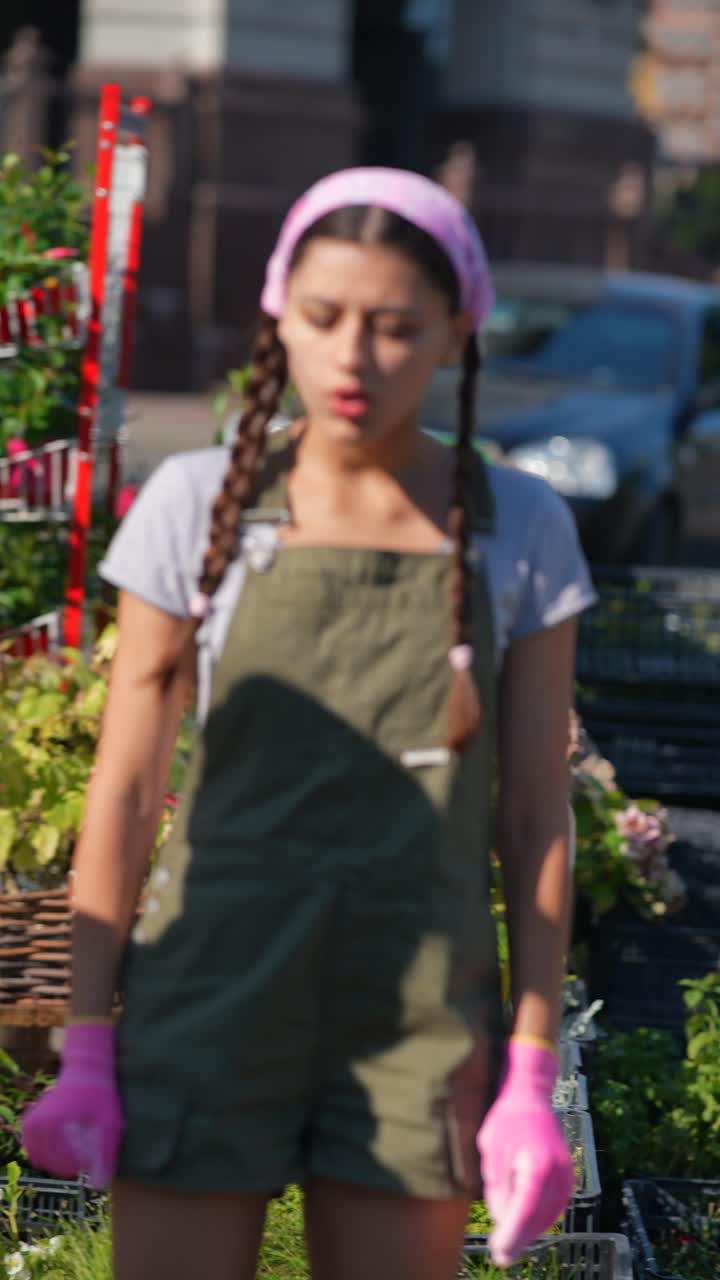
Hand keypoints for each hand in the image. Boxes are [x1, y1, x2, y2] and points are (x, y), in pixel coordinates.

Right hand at [21, 1023, 124, 1190]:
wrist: (86, 1072)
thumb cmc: (101, 1097)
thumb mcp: (110, 1123)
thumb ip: (106, 1154)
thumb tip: (98, 1187)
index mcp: (52, 1124)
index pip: (67, 1164)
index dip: (86, 1161)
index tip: (96, 1145)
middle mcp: (36, 1125)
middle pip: (55, 1166)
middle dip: (73, 1161)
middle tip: (87, 1142)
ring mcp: (29, 1125)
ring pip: (44, 1162)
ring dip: (61, 1159)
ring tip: (78, 1141)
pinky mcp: (28, 1125)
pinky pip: (36, 1154)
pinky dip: (50, 1153)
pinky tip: (65, 1140)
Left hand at [476, 1038, 573, 1267]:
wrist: (531, 1093)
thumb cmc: (508, 1118)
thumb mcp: (493, 1150)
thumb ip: (498, 1186)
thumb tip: (503, 1218)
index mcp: (537, 1165)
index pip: (524, 1211)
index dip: (512, 1235)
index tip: (499, 1251)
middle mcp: (557, 1172)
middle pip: (540, 1217)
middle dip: (520, 1238)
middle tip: (501, 1254)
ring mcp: (566, 1172)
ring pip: (551, 1214)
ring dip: (532, 1231)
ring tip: (511, 1243)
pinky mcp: (568, 1173)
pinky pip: (557, 1204)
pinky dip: (543, 1218)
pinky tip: (527, 1225)